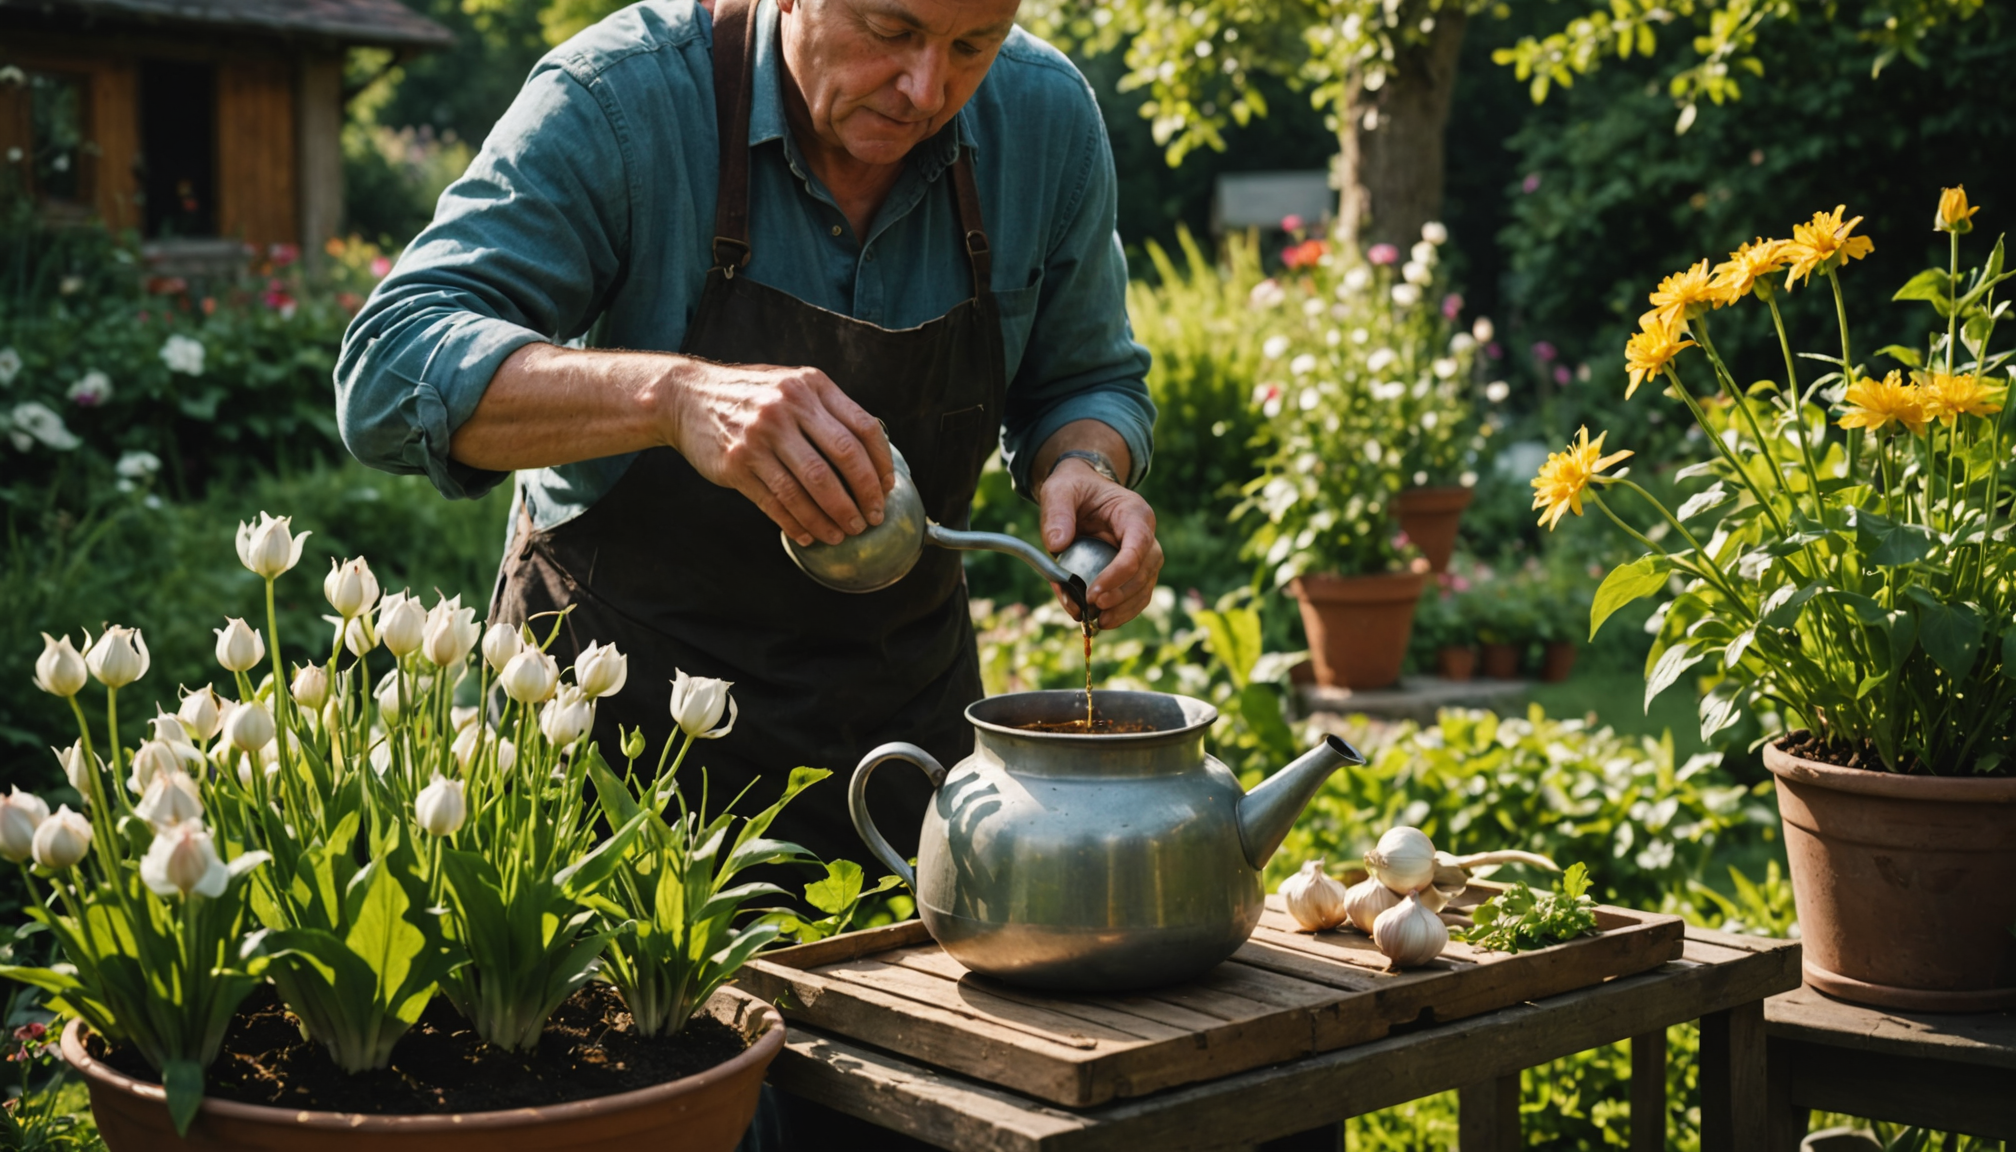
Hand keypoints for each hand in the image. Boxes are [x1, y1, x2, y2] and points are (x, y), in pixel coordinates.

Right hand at [667, 362, 894, 545]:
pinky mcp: (736, 464)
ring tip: (844, 534)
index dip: (881, 465)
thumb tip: (870, 456)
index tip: (887, 490)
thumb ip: (826, 410)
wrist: (684, 397)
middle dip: (863, 495)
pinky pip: (776, 503)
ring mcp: (760, 436)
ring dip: (832, 518)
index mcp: (810, 386)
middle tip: (871, 519)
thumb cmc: (748, 396)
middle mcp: (787, 407)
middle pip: (842, 459)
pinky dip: (797, 524)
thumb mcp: (790, 385)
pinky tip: (809, 537)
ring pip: (810, 487)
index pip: (863, 428)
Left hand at [1038, 460, 1161, 628]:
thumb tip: (1058, 544)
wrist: (1081, 492)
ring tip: (1098, 622)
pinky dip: (1121, 611)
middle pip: (1145, 571)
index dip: (1119, 574)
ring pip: (1144, 588)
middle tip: (1093, 608)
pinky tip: (1100, 622)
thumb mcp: (1059, 491)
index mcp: (1134, 513)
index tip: (1093, 592)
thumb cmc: (1073, 489)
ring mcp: (1143, 555)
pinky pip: (1135, 596)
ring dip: (1124, 610)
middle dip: (1121, 595)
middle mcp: (1146, 535)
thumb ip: (1057, 513)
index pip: (1138, 547)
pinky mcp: (1134, 571)